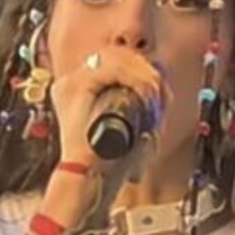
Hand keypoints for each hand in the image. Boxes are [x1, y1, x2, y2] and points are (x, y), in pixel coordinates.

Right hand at [49, 49, 170, 179]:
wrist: (91, 181)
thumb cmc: (112, 162)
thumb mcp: (134, 128)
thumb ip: (143, 106)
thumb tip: (163, 87)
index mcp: (82, 88)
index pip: (117, 59)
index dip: (144, 69)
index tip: (162, 91)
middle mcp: (73, 80)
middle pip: (117, 53)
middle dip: (147, 69)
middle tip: (162, 93)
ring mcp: (71, 82)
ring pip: (116, 57)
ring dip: (144, 74)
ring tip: (156, 98)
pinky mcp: (75, 87)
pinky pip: (111, 68)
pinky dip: (135, 80)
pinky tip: (146, 96)